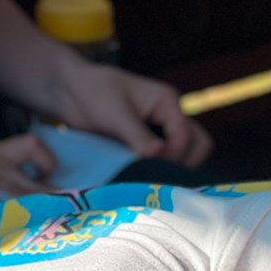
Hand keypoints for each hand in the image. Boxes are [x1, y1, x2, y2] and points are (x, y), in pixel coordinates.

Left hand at [54, 61, 212, 166]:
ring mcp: (163, 129)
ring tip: (152, 178)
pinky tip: (146, 177)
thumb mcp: (115, 115)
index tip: (149, 167)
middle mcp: (171, 115)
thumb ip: (138, 136)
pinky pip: (170, 158)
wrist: (71, 92)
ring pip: (188, 153)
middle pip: (198, 145)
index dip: (172, 157)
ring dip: (176, 168)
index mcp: (167, 102)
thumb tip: (159, 155)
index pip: (186, 138)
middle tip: (160, 175)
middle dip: (185, 163)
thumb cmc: (92, 94)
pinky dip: (164, 169)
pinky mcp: (152, 142)